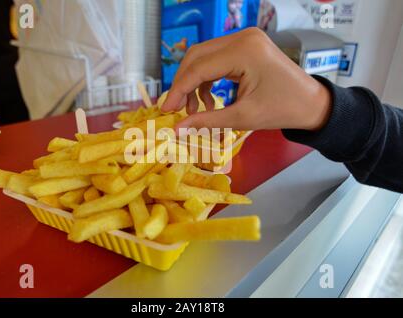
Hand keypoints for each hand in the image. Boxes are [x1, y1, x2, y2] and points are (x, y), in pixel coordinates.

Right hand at [161, 28, 331, 131]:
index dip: (178, 90)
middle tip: (175, 109)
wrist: (312, 104)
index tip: (166, 110)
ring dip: (194, 83)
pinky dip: (207, 80)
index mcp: (244, 51)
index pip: (199, 67)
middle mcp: (242, 37)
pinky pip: (216, 60)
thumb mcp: (242, 118)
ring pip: (204, 58)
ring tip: (193, 110)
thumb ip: (206, 121)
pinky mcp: (246, 46)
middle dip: (183, 84)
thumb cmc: (282, 110)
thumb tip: (177, 129)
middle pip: (197, 57)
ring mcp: (244, 39)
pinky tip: (208, 102)